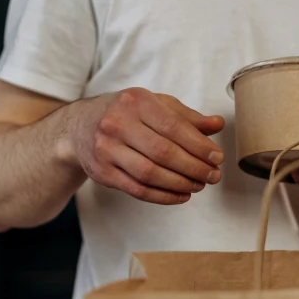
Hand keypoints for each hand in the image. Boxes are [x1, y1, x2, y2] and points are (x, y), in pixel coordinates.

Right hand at [68, 87, 224, 204]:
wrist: (80, 127)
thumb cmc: (128, 114)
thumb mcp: (156, 105)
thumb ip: (187, 117)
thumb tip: (218, 124)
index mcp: (136, 102)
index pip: (174, 127)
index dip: (199, 145)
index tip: (217, 158)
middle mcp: (117, 123)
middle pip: (163, 152)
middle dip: (194, 168)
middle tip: (213, 176)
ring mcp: (106, 149)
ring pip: (150, 174)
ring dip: (180, 184)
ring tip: (199, 185)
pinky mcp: (102, 172)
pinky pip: (138, 190)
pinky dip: (163, 196)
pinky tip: (181, 195)